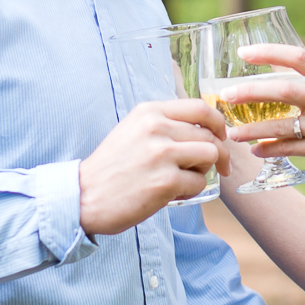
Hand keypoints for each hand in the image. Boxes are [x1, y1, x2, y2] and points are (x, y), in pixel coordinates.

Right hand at [80, 100, 228, 234]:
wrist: (84, 196)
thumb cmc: (111, 167)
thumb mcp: (133, 130)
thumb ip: (163, 123)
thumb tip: (203, 128)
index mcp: (149, 112)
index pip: (200, 108)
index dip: (218, 123)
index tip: (221, 137)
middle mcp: (156, 128)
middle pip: (209, 135)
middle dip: (217, 154)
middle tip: (216, 168)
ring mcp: (162, 155)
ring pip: (210, 156)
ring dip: (204, 170)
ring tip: (186, 179)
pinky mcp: (165, 182)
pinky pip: (198, 182)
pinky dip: (192, 191)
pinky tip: (173, 194)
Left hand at [219, 44, 304, 184]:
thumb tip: (275, 67)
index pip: (299, 57)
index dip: (269, 52)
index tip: (243, 53)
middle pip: (284, 91)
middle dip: (251, 92)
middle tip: (226, 95)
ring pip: (283, 126)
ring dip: (253, 129)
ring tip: (232, 134)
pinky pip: (293, 149)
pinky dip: (271, 150)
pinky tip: (256, 151)